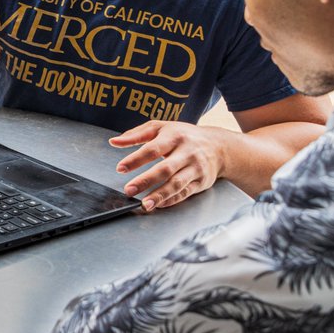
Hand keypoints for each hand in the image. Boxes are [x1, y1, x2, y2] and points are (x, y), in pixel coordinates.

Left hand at [109, 121, 228, 211]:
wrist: (219, 145)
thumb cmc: (183, 135)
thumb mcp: (161, 128)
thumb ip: (136, 134)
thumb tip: (114, 141)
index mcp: (174, 136)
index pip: (152, 149)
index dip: (136, 159)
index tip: (120, 168)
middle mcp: (186, 152)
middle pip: (165, 169)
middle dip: (145, 180)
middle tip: (129, 190)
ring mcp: (195, 168)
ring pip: (177, 184)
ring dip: (159, 195)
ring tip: (144, 204)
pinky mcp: (201, 182)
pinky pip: (185, 193)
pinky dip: (171, 200)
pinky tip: (159, 204)